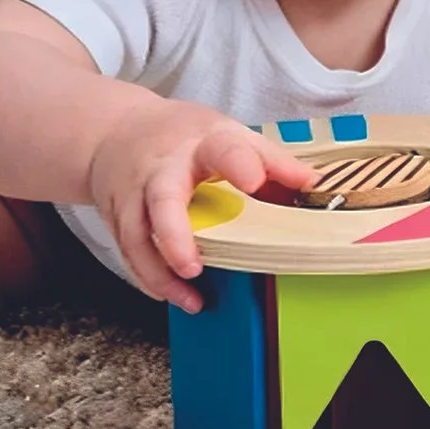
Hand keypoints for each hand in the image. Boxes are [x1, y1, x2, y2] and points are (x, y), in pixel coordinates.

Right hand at [87, 100, 317, 310]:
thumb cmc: (181, 135)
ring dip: (160, 272)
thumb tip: (313, 184)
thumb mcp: (230, 134)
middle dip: (175, 237)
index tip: (254, 181)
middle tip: (193, 268)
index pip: (223, 150)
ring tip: (190, 298)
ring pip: (137, 236)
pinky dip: (147, 276)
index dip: (240, 164)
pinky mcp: (117, 215)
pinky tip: (168, 293)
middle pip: (162, 200)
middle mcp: (162, 167)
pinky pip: (128, 250)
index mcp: (202, 143)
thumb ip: (272, 160)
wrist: (116, 130)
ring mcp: (134, 192)